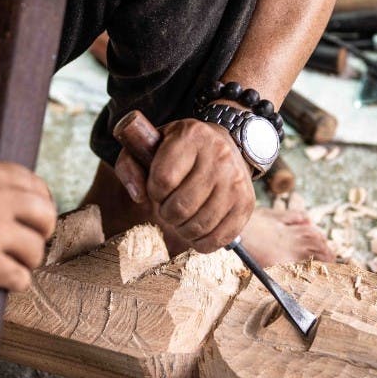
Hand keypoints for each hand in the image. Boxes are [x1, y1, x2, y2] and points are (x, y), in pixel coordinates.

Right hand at [0, 159, 55, 296]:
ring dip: (22, 262)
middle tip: (21, 246)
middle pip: (46, 217)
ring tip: (0, 264)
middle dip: (38, 234)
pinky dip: (10, 283)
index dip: (37, 208)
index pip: (38, 187)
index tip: (28, 221)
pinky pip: (21, 278)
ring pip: (36, 251)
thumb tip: (22, 200)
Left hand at [113, 118, 253, 253]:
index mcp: (191, 135)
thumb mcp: (148, 147)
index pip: (163, 179)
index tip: (158, 188)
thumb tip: (139, 196)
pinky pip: (219, 238)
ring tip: (182, 218)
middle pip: (180, 207)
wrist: (223, 145)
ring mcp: (236, 180)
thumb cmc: (178, 150)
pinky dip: (202, 242)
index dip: (154, 191)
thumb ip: (130, 166)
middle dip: (167, 213)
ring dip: (182, 229)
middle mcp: (219, 155)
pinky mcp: (246, 203)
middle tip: (169, 207)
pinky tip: (196, 231)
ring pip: (199, 225)